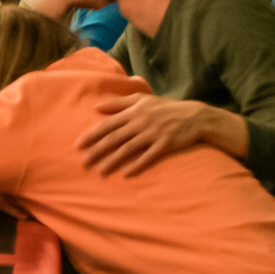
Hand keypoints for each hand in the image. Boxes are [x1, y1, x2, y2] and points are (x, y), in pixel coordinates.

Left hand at [78, 92, 255, 176]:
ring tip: (100, 171)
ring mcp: (153, 134)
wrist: (195, 116)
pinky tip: (126, 174)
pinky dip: (137, 165)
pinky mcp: (165, 144)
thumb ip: (119, 103)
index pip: (108, 124)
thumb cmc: (165, 107)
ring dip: (113, 160)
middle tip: (83, 162)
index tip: (79, 144)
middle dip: (97, 150)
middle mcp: (141, 123)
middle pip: (114, 138)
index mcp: (133, 112)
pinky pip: (148, 156)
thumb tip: (96, 106)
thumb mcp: (142, 100)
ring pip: (128, 149)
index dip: (93, 135)